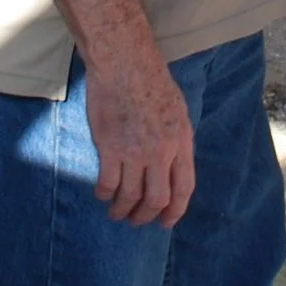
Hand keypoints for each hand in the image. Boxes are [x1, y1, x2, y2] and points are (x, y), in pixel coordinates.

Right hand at [85, 56, 194, 227]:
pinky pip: (107, 184)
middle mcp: (161, 151)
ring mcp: (135, 151)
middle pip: (157, 199)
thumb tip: (172, 165)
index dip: (175, 211)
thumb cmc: (151, 80)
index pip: (184, 188)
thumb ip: (176, 140)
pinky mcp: (109, 147)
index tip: (165, 222)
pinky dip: (104, 194)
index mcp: (181, 141)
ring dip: (122, 210)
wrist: (125, 62)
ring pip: (130, 197)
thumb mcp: (178, 110)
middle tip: (136, 220)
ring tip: (116, 212)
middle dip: (146, 216)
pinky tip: (102, 193)